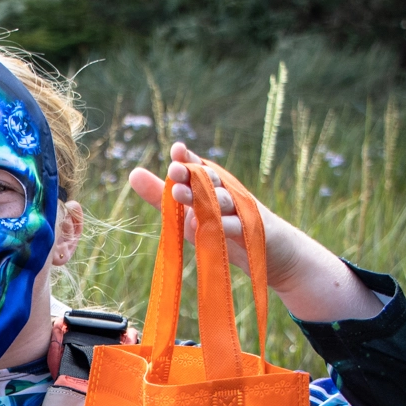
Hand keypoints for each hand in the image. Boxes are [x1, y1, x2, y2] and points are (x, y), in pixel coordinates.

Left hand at [130, 142, 380, 322]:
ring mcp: (242, 211)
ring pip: (221, 200)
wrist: (273, 256)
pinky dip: (223, 225)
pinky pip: (236, 227)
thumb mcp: (188, 215)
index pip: (198, 167)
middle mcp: (227, 193)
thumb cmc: (224, 231)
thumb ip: (161, 196)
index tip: (175, 149)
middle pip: (208, 180)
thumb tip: (132, 172)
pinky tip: (211, 223)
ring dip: (202, 196)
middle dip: (191, 174)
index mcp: (211, 187)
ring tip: (180, 193)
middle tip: (173, 168)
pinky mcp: (254, 231)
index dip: (187, 158)